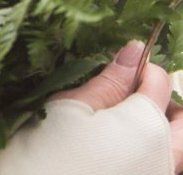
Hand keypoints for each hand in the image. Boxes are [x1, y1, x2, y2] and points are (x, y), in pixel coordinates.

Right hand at [52, 41, 182, 172]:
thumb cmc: (44, 149)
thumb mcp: (72, 106)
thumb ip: (111, 80)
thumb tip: (135, 50)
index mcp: (147, 126)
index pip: (160, 82)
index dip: (140, 67)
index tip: (119, 67)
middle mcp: (165, 158)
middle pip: (182, 121)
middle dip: (163, 102)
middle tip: (130, 95)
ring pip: (176, 149)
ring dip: (160, 131)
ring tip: (122, 123)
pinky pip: (161, 166)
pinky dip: (149, 152)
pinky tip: (116, 148)